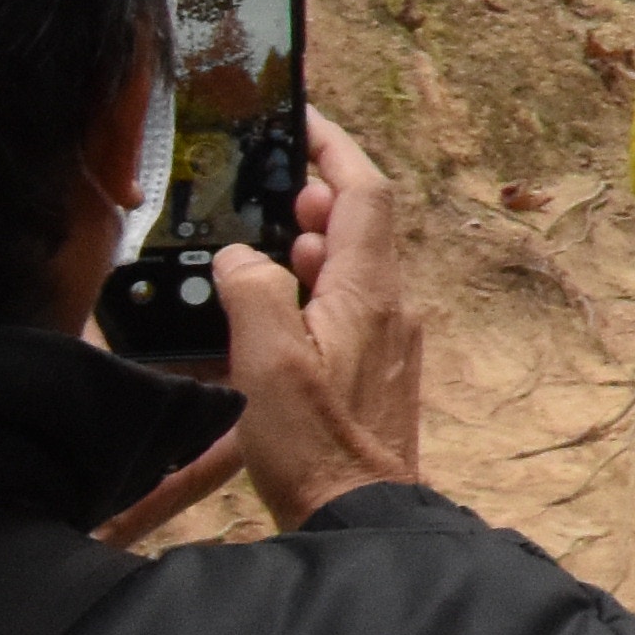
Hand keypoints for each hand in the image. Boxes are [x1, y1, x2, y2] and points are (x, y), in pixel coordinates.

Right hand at [219, 112, 422, 529]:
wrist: (361, 514)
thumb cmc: (316, 446)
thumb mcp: (269, 363)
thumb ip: (255, 294)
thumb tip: (244, 257)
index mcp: (370, 292)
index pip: (365, 192)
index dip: (336, 148)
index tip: (303, 120)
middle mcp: (390, 306)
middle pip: (363, 224)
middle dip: (320, 192)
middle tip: (270, 183)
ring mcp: (389, 338)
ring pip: (355, 265)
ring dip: (315, 240)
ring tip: (270, 236)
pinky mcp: (377, 368)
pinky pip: (350, 304)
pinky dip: (315, 285)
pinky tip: (281, 301)